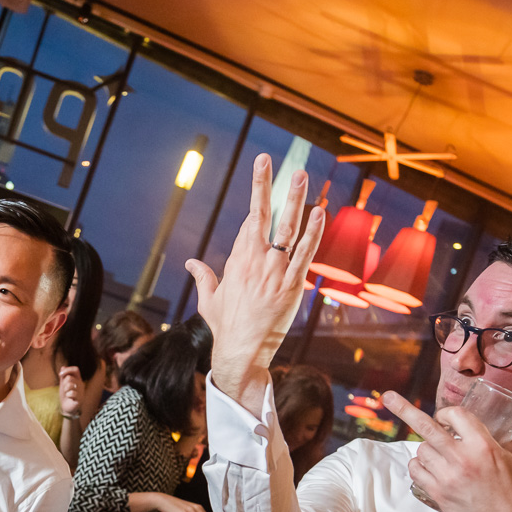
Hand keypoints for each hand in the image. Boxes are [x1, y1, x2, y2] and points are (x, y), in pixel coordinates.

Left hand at [58, 365, 83, 418]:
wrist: (67, 408)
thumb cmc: (65, 395)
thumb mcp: (63, 384)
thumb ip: (63, 376)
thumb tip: (63, 367)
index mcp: (77, 379)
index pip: (76, 369)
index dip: (68, 370)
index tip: (60, 374)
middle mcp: (81, 384)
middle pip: (70, 378)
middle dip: (64, 383)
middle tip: (64, 389)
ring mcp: (81, 391)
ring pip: (70, 385)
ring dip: (65, 390)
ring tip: (66, 393)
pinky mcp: (80, 398)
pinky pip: (72, 393)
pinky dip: (68, 395)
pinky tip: (69, 398)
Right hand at [185, 154, 323, 405]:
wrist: (240, 352)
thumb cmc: (225, 327)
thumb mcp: (209, 300)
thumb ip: (203, 278)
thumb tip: (192, 264)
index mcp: (236, 261)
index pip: (250, 223)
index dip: (257, 198)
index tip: (262, 172)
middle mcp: (254, 260)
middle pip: (261, 215)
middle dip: (265, 185)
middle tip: (271, 159)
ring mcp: (274, 271)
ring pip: (287, 228)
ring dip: (294, 199)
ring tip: (300, 175)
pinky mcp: (292, 285)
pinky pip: (306, 253)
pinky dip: (314, 232)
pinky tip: (320, 212)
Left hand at [382, 391, 511, 511]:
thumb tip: (498, 439)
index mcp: (485, 446)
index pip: (456, 415)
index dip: (449, 414)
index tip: (449, 418)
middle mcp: (461, 459)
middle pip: (426, 427)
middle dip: (405, 409)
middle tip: (389, 397)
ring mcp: (446, 478)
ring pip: (421, 450)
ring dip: (428, 449)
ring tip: (442, 457)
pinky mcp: (438, 494)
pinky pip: (415, 471)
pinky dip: (419, 466)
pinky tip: (430, 469)